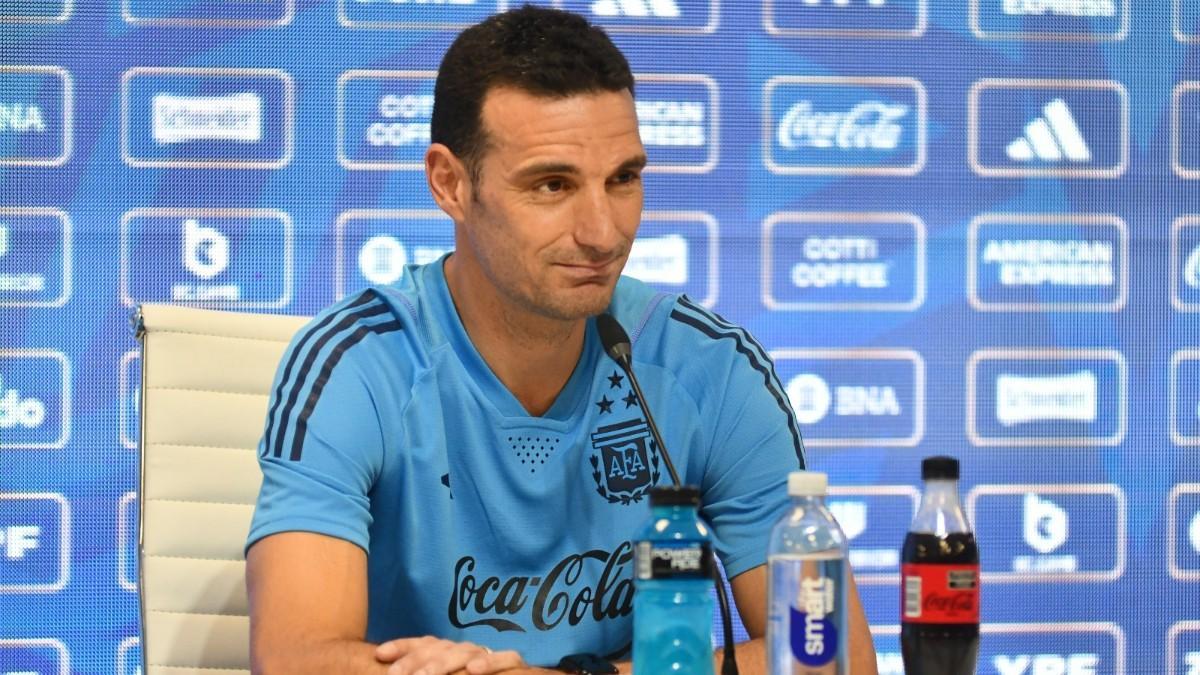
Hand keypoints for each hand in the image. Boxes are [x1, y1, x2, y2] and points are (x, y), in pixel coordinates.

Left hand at [376, 636, 527, 674]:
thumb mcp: (449, 674)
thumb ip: (427, 672)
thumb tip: (393, 670)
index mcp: (447, 652)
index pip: (423, 644)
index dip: (402, 646)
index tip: (381, 654)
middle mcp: (465, 650)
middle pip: (439, 649)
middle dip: (415, 661)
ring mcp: (487, 655)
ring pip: (465, 653)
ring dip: (443, 665)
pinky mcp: (513, 663)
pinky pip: (503, 659)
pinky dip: (489, 664)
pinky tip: (473, 671)